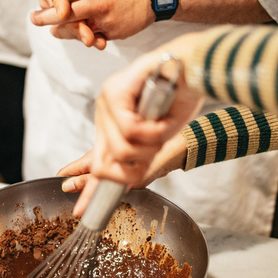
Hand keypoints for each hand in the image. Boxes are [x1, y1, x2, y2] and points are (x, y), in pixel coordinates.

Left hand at [24, 0, 154, 41]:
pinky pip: (92, 36)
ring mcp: (104, 21)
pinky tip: (77, 33)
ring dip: (60, 31)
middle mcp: (97, 3)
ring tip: (51, 30)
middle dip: (44, 17)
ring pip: (75, 30)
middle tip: (32, 18)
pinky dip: (83, 35)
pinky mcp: (111, 34)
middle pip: (63, 13)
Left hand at [57, 39, 207, 214]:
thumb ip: (137, 160)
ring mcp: (107, 102)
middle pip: (101, 162)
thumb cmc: (181, 100)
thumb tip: (120, 181)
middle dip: (125, 171)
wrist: (196, 67)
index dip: (88, 188)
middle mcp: (105, 114)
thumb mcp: (158, 140)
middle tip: (144, 166)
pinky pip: (129, 131)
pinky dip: (151, 132)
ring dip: (148, 148)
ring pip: (118, 150)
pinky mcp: (115, 91)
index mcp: (113, 126)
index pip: (95, 162)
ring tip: (161, 131)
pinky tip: (160, 122)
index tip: (80, 210)